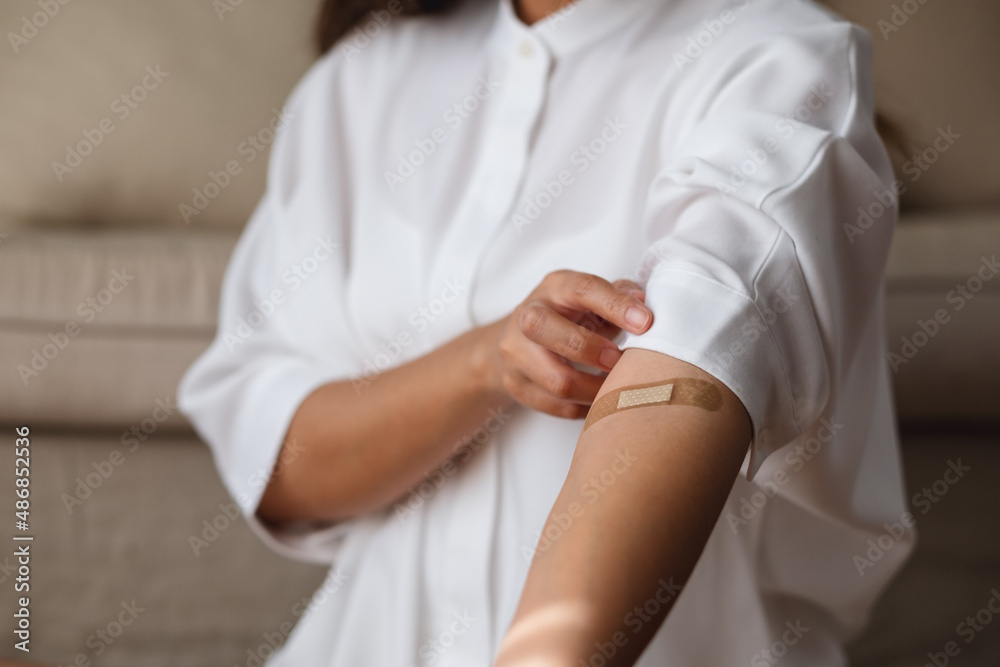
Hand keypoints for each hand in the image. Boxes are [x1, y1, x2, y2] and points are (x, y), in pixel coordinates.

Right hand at [479, 270, 652, 418]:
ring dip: (595, 390)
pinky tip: (602, 401)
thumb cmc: (566, 317)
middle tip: (620, 361)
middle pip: (546, 329)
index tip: (645, 323)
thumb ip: (618, 295)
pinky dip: (587, 408)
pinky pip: (557, 406)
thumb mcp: (589, 299)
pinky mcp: (516, 385)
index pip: (581, 289)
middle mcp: (527, 316)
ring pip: (555, 380)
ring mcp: (516, 353)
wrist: (515, 342)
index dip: (615, 305)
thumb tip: (643, 301)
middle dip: (589, 348)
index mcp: (554, 289)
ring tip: (618, 388)